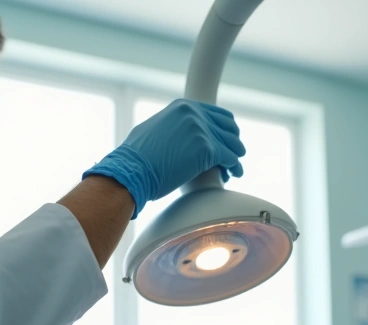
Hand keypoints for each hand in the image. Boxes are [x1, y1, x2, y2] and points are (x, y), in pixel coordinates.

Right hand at [82, 99, 245, 217]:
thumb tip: (176, 133)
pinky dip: (233, 166)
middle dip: (233, 142)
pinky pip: (229, 157)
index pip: (217, 114)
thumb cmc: (136, 157)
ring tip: (236, 168)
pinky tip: (231, 174)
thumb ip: (171, 125)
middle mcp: (194, 113)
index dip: (225, 129)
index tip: (228, 141)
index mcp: (182, 106)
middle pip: (227, 127)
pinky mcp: (206, 148)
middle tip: (235, 155)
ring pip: (231, 142)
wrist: (131, 170)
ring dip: (236, 155)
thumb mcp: (154, 129)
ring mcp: (201, 129)